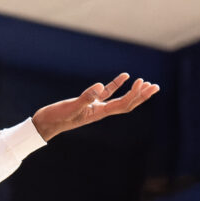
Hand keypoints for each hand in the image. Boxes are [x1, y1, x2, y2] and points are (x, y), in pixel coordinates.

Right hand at [31, 73, 159, 141]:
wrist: (44, 124)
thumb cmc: (55, 118)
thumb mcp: (70, 107)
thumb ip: (85, 98)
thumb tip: (99, 87)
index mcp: (98, 113)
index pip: (123, 105)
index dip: (134, 95)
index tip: (141, 82)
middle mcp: (100, 111)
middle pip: (126, 104)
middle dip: (141, 96)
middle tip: (155, 86)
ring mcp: (94, 107)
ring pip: (119, 98)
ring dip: (133, 91)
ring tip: (145, 82)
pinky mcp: (87, 102)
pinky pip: (106, 93)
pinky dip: (116, 85)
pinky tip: (124, 76)